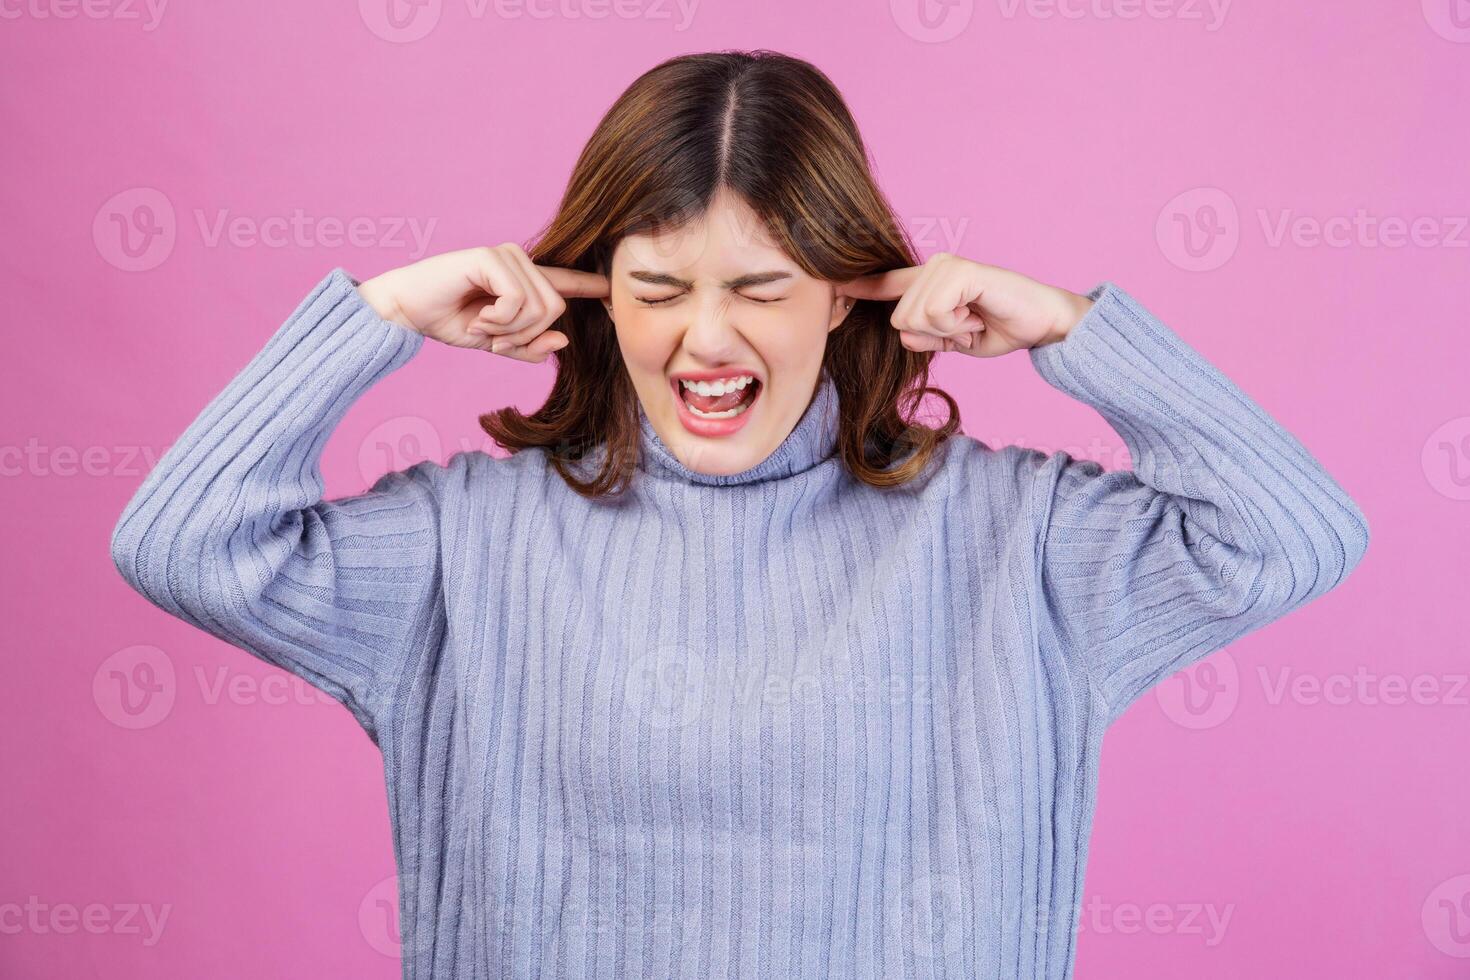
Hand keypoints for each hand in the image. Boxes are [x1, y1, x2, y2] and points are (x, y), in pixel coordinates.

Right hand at [356, 244, 609, 361]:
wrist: (407, 310)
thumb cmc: (449, 322)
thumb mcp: (496, 344)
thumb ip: (529, 347)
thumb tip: (563, 341)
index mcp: (524, 281)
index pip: (565, 282)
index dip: (589, 285)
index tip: (611, 287)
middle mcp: (520, 262)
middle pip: (555, 310)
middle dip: (525, 336)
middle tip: (494, 337)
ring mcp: (507, 256)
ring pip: (540, 308)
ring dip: (509, 330)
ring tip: (482, 325)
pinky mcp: (491, 257)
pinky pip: (518, 302)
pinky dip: (498, 320)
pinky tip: (477, 316)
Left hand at [837, 253, 1093, 356]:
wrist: (1043, 323)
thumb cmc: (1002, 327)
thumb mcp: (955, 340)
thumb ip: (926, 337)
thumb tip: (903, 334)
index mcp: (929, 282)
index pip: (887, 284)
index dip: (862, 287)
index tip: (836, 285)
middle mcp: (933, 267)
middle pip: (900, 318)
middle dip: (935, 334)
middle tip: (968, 325)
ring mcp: (945, 266)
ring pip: (914, 317)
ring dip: (948, 330)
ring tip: (974, 318)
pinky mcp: (959, 272)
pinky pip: (934, 313)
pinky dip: (956, 325)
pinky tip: (977, 314)